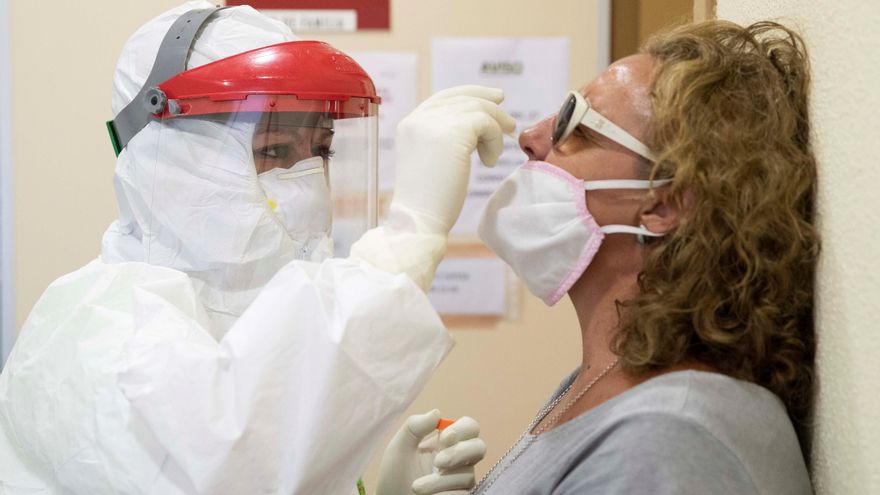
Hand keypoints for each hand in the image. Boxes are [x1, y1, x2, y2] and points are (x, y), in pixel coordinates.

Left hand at [377, 410, 486, 494]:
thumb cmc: (394, 477)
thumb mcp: (398, 448)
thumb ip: (415, 426)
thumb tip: (437, 412)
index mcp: (445, 442)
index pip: (469, 427)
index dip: (462, 429)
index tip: (445, 437)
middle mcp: (458, 460)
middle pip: (479, 447)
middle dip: (459, 453)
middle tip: (438, 462)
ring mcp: (461, 481)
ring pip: (466, 475)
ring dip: (438, 481)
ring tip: (416, 488)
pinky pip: (462, 494)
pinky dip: (441, 494)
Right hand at [391, 85, 516, 235]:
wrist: (419, 220)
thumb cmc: (428, 201)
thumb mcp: (431, 160)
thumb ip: (443, 138)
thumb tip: (476, 122)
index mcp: (410, 124)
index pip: (444, 97)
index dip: (471, 94)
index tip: (495, 99)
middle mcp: (419, 119)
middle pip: (463, 99)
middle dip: (491, 107)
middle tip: (509, 122)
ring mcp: (434, 123)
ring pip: (478, 109)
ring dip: (495, 130)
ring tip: (497, 153)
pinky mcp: (454, 132)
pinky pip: (486, 123)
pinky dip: (494, 140)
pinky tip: (489, 162)